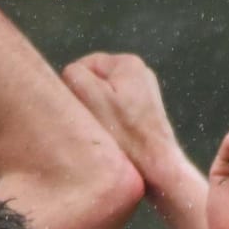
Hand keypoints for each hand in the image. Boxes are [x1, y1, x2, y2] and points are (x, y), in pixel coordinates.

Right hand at [62, 52, 192, 191]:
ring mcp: (147, 94)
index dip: (75, 87)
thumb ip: (74, 74)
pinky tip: (115, 137)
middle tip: (90, 121)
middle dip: (89, 99)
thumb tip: (70, 75)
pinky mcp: (148, 115)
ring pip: (107, 98)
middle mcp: (141, 73)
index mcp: (128, 63)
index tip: (79, 109)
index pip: (84, 65)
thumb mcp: (89, 96)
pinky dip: (113, 123)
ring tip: (104, 131)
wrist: (158, 166)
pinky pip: (120, 112)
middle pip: (97, 81)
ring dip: (100, 113)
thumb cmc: (124, 133)